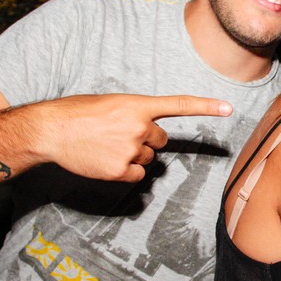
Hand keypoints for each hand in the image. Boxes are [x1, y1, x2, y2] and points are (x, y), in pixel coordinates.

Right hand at [39, 94, 231, 181]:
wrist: (51, 130)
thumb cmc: (77, 113)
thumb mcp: (110, 104)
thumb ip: (133, 114)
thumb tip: (146, 131)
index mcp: (138, 105)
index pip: (179, 105)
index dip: (206, 107)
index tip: (229, 108)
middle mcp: (140, 127)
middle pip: (160, 140)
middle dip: (145, 139)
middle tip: (118, 135)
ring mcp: (132, 150)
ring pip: (148, 158)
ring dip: (133, 155)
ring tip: (106, 146)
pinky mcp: (122, 170)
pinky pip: (137, 176)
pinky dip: (126, 172)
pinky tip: (106, 162)